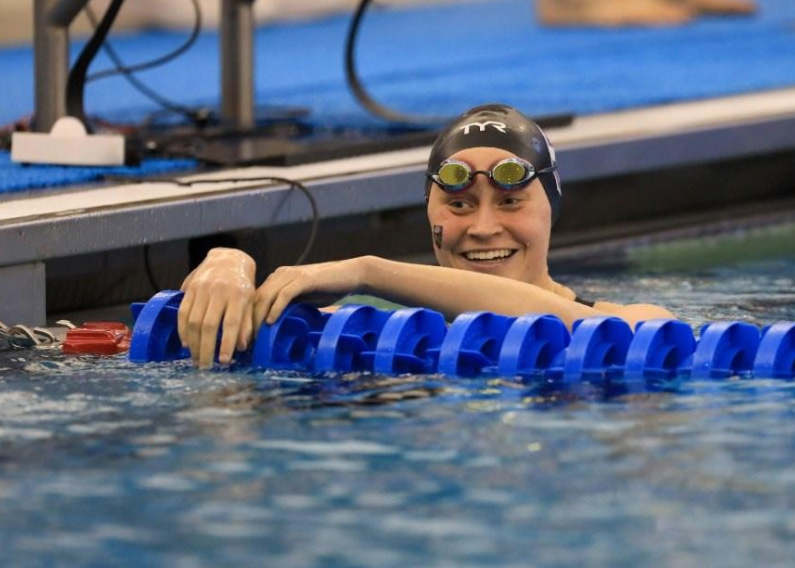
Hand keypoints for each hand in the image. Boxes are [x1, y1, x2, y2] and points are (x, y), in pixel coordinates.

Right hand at [178, 248, 255, 367]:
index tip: (224, 361)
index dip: (227, 343)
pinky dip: (182, 331)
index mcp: (239, 295)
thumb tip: (241, 347)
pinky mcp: (190, 288)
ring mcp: (202, 289)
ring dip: (194, 344)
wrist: (228, 259)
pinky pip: (183, 312)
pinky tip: (187, 344)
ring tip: (196, 359)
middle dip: (207, 349)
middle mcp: (219, 291)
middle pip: (209, 325)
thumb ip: (247, 323)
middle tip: (206, 366)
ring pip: (194, 321)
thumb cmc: (243, 285)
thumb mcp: (251, 301)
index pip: (232, 323)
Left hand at [253, 257, 368, 326]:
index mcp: (278, 278)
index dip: (247, 317)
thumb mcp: (304, 299)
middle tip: (246, 341)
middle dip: (249, 320)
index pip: (255, 298)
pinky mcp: (303, 279)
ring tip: (255, 336)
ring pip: (267, 296)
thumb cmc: (328, 288)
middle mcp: (280, 274)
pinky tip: (271, 322)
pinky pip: (284, 294)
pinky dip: (276, 309)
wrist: (350, 275)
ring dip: (259, 317)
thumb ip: (289, 306)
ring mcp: (291, 275)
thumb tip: (275, 326)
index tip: (245, 337)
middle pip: (256, 298)